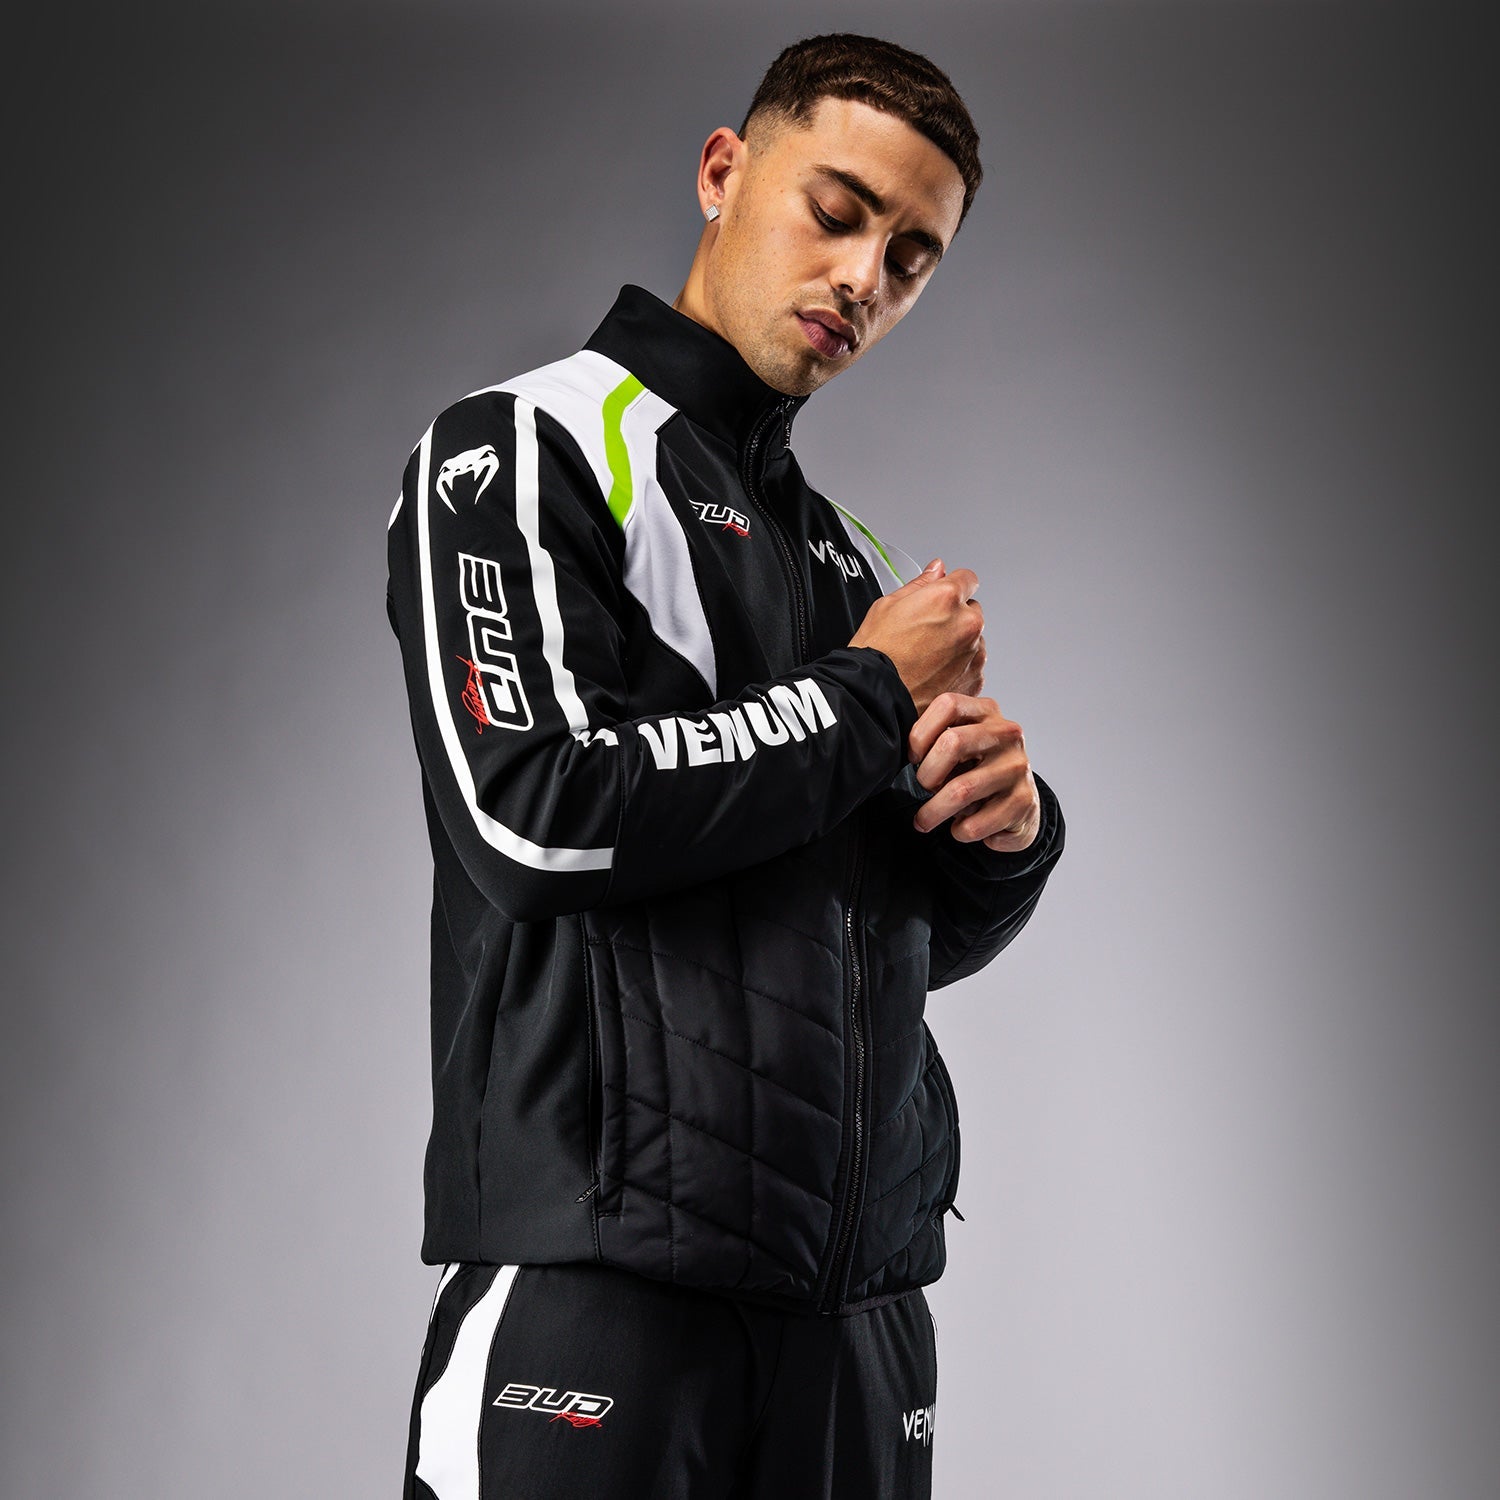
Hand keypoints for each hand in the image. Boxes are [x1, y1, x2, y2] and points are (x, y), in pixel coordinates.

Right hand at [848, 559, 985, 713]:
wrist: (876, 699)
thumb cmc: (876, 655)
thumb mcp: (886, 606)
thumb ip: (920, 584)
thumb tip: (936, 570)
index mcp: (946, 598)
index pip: (967, 578)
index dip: (952, 586)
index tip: (943, 596)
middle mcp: (966, 624)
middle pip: (971, 610)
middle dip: (954, 616)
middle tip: (925, 632)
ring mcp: (974, 653)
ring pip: (973, 639)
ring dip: (957, 643)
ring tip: (926, 657)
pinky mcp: (974, 679)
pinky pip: (972, 664)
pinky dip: (958, 667)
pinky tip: (933, 672)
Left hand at [908, 693, 1040, 852]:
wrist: (1019, 805)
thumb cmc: (975, 771)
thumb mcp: (958, 746)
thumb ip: (934, 740)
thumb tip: (895, 757)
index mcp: (987, 711)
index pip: (947, 705)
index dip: (920, 733)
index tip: (913, 758)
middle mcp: (1007, 734)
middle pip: (953, 743)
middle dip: (927, 774)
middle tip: (921, 789)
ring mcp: (1018, 766)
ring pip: (962, 789)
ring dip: (933, 812)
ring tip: (924, 821)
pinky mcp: (1024, 801)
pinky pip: (976, 823)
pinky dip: (959, 832)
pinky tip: (960, 828)